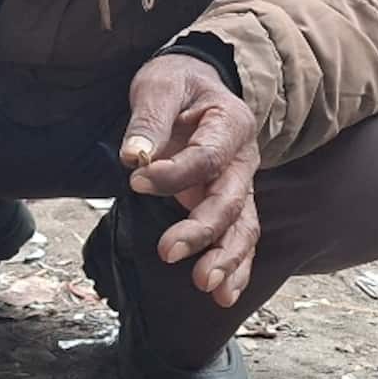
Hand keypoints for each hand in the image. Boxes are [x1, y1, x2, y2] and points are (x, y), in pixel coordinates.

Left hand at [119, 53, 259, 307]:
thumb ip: (149, 118)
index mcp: (230, 123)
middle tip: (167, 252)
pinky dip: (235, 268)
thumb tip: (134, 156)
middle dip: (202, 230)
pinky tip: (223, 295)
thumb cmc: (178, 83)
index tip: (136, 180)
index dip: (174, 174)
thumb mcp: (160, 84)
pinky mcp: (229, 206)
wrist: (197, 85)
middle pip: (231, 200)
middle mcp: (242, 159)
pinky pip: (239, 240)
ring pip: (243, 228)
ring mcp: (239, 186)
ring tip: (205, 286)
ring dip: (226, 259)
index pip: (208, 156)